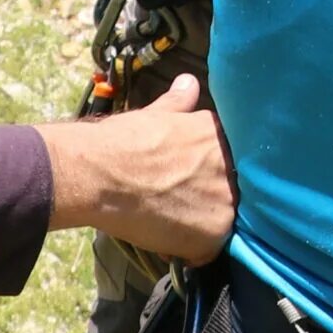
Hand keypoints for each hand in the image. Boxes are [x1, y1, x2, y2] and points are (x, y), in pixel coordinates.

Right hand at [38, 74, 233, 262]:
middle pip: (229, 190)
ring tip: (166, 221)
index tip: (188, 178)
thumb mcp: (156, 115)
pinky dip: (188, 251)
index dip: (207, 172)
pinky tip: (165, 240)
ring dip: (198, 225)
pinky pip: (207, 250)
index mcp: (221, 135)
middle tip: (173, 200)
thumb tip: (188, 81)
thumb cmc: (122, 140)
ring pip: (220, 220)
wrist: (100, 174)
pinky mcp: (214, 234)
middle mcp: (233, 166)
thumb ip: (178, 103)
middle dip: (206, 198)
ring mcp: (226, 201)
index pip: (229, 159)